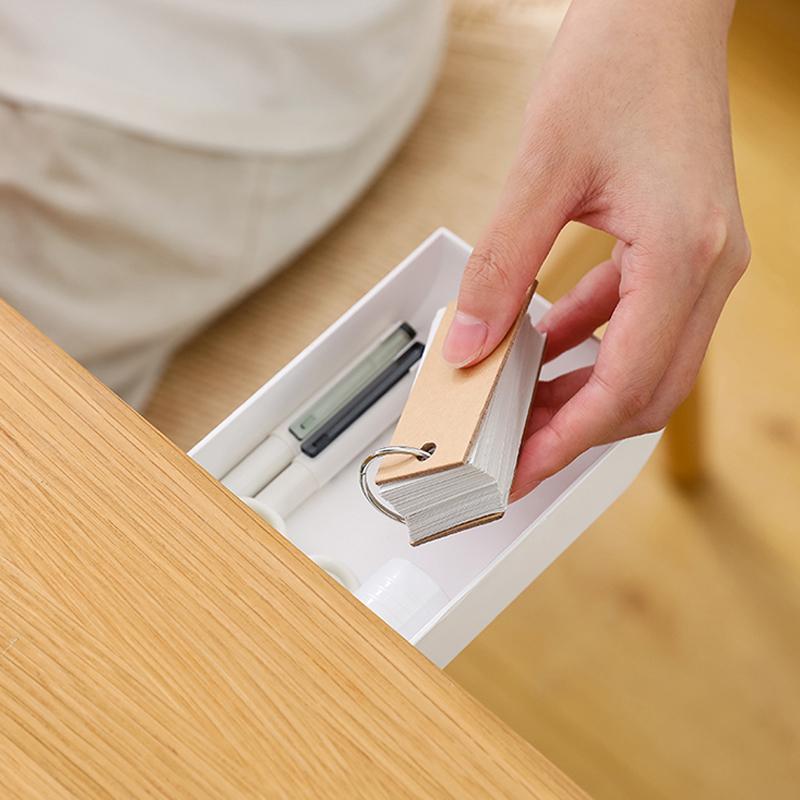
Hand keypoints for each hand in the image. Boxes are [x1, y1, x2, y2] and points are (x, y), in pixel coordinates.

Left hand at [442, 0, 749, 499]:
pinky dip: (587, 343)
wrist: (662, 9)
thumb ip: (500, 267)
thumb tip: (470, 345)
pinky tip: (541, 345)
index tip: (518, 471)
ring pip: (642, 363)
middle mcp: (707, 270)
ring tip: (518, 407)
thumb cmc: (618, 64)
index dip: (566, 441)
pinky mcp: (680, 248)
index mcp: (684, 257)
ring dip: (580, 391)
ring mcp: (701, 262)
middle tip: (511, 450)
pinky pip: (635, 321)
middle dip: (574, 430)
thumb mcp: (540, 172)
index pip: (625, 387)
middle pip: (643, 392)